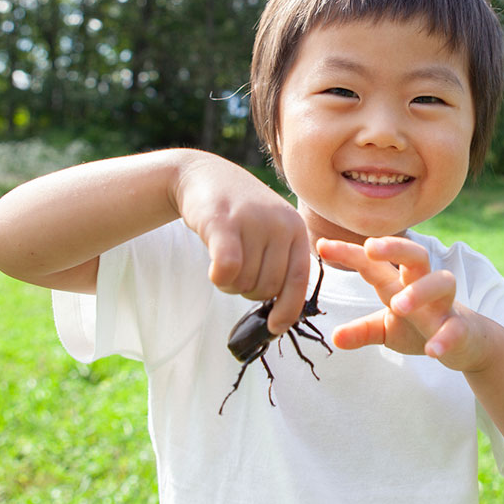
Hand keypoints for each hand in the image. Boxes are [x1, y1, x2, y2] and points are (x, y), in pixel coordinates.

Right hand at [173, 153, 309, 334]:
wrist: (204, 175)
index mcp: (296, 229)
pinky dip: (219, 278)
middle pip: (268, 287)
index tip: (275, 327)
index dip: (288, 309)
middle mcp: (281, 224)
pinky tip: (214, 268)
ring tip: (224, 259)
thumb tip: (282, 317)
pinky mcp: (224, 223)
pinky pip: (228, 269)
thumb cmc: (239, 213)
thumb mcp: (270, 231)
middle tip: (235, 270)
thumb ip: (281, 263)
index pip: (300, 280)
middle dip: (248, 290)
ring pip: (245, 282)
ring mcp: (254, 222)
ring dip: (230, 283)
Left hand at [316, 236, 492, 372]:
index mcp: (399, 283)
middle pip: (415, 255)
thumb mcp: (386, 329)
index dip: (349, 253)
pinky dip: (445, 337)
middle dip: (395, 247)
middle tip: (372, 248)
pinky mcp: (461, 328)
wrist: (466, 341)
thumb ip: (362, 330)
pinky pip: (456, 327)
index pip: (373, 264)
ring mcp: (444, 305)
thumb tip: (334, 336)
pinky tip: (432, 350)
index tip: (322, 245)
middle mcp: (422, 285)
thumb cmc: (420, 325)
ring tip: (398, 305)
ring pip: (440, 283)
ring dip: (420, 290)